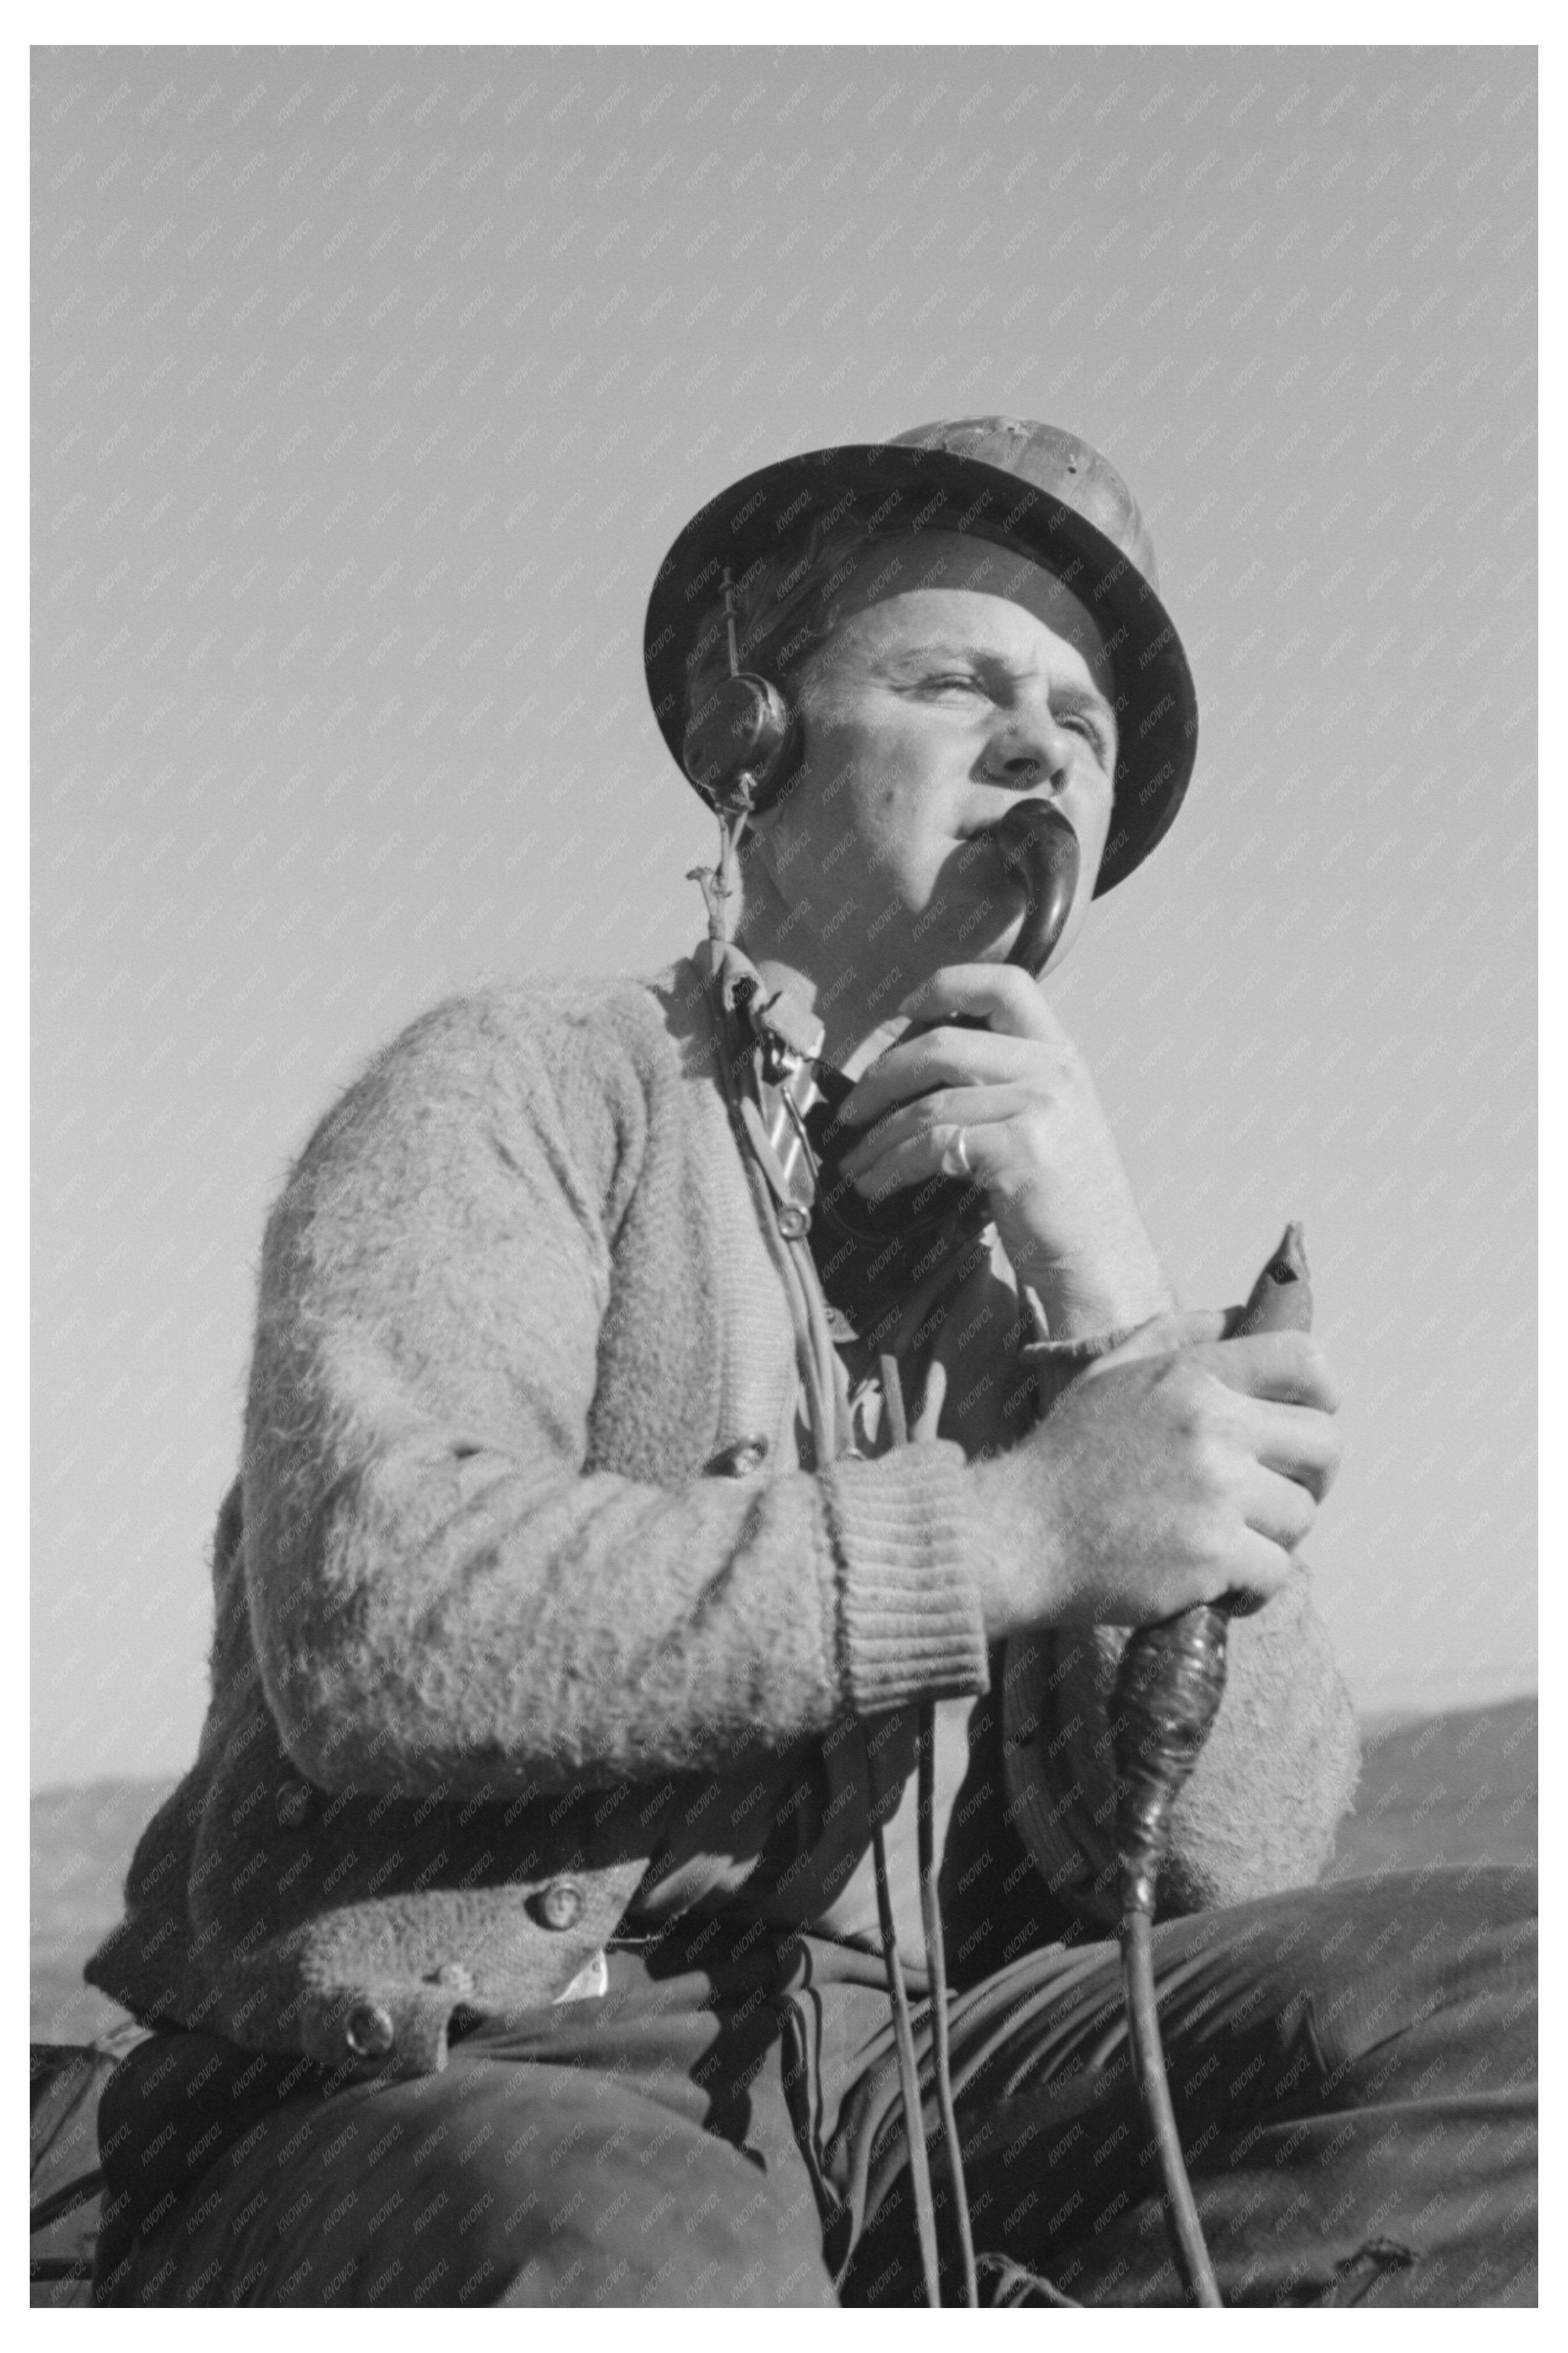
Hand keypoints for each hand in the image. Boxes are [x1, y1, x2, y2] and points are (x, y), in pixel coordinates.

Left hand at [835, 965, 1170, 1334]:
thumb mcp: (1047, 1125)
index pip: (1005, 985)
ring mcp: (1041, 1106)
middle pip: (943, 1042)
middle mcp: (1055, 1071)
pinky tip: (878, 1186)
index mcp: (1062, 1055)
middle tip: (852, 1110)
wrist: (1102, 1266)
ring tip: (856, 1164)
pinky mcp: (1020, 1148)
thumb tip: (915, 1074)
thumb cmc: (1064, 1205)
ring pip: (928, 1104)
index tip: (905, 1009)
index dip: (947, 985)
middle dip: (882, 1075)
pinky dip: (891, 1167)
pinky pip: (931, 1146)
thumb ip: (1002, 1087)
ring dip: (878, 1137)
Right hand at [972, 1314, 1343, 1637]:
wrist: (1017, 1538)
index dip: (1322, 1395)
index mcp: (1192, 1375)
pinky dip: (1253, 1587)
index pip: (1306, 1361)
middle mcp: (1212, 1425)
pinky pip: (1278, 1572)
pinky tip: (1216, 1584)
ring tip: (1226, 1542)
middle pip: (1326, 1445)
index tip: (1302, 1425)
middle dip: (1309, 1476)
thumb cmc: (1067, 1457)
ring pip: (1303, 1516)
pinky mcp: (1213, 1554)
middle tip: (1272, 1498)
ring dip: (1274, 1537)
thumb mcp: (1110, 1373)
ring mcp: (1216, 1492)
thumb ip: (1177, 1334)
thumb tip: (1242, 1315)